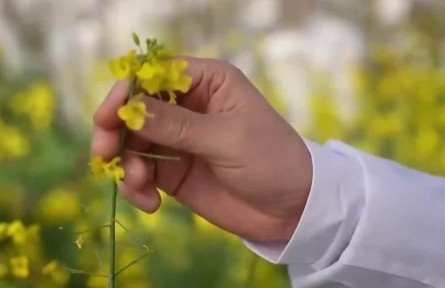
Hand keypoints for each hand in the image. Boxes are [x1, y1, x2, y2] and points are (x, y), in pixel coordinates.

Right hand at [91, 58, 311, 242]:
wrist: (292, 208)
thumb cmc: (271, 160)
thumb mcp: (226, 138)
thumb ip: (176, 125)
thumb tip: (128, 109)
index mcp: (207, 82)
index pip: (154, 74)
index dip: (126, 92)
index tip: (107, 117)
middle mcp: (188, 106)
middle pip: (134, 109)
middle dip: (114, 131)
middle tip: (104, 155)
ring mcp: (178, 140)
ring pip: (132, 142)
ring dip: (125, 164)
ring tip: (140, 185)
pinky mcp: (174, 171)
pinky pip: (141, 172)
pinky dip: (137, 186)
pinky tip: (151, 204)